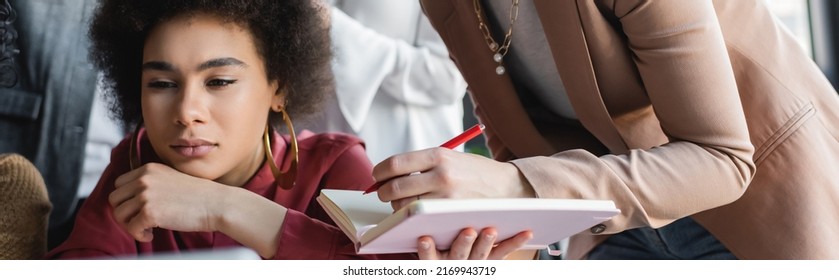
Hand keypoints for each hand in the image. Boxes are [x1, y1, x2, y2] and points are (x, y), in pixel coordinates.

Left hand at [108, 163, 227, 241]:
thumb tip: (132, 200)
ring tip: (148, 228)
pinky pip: (131, 228)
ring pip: (119, 214)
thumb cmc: (199, 195)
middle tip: (139, 221)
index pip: (119, 184)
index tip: (137, 209)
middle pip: (115, 199)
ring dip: (131, 225)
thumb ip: (151, 183)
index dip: (126, 199)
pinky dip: (139, 235)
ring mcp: (145, 195)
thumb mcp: (170, 178)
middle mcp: (144, 179)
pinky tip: (152, 234)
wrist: (216, 203)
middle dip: (125, 213)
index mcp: (148, 169)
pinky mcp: (149, 212)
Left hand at [373, 148, 534, 209]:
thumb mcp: (449, 157)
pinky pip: (421, 218)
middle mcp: (441, 174)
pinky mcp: (452, 213)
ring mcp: (447, 196)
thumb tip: (388, 173)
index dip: (379, 172)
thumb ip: (420, 163)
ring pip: (405, 206)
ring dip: (398, 207)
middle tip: (385, 194)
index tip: (377, 176)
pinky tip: (417, 212)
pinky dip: (413, 217)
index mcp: (438, 154)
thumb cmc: (474, 172)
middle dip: (384, 193)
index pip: (394, 164)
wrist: (508, 186)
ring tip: (405, 202)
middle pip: (395, 187)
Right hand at [417, 227, 532, 259]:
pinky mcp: (490, 259)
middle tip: (468, 231)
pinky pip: (503, 253)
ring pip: (479, 256)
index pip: (427, 256)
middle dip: (463, 244)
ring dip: (486, 243)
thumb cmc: (439, 242)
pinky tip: (526, 232)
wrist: (458, 259)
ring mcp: (473, 262)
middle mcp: (453, 262)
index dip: (426, 249)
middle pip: (456, 255)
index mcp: (434, 257)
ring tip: (491, 230)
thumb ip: (417, 229)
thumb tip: (409, 205)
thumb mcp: (423, 238)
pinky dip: (515, 242)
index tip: (424, 238)